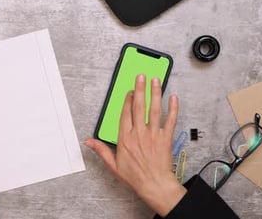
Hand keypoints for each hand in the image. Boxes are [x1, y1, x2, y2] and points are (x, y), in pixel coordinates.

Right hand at [85, 74, 185, 216]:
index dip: (127, 100)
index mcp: (125, 138)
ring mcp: (153, 135)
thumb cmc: (135, 177)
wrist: (155, 186)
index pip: (125, 113)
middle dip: (139, 89)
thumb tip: (88, 142)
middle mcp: (139, 133)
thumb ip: (101, 150)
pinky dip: (173, 108)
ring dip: (155, 93)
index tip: (129, 91)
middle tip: (141, 76)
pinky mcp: (166, 138)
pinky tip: (173, 98)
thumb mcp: (113, 165)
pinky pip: (171, 120)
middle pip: (139, 106)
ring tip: (156, 80)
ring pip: (154, 109)